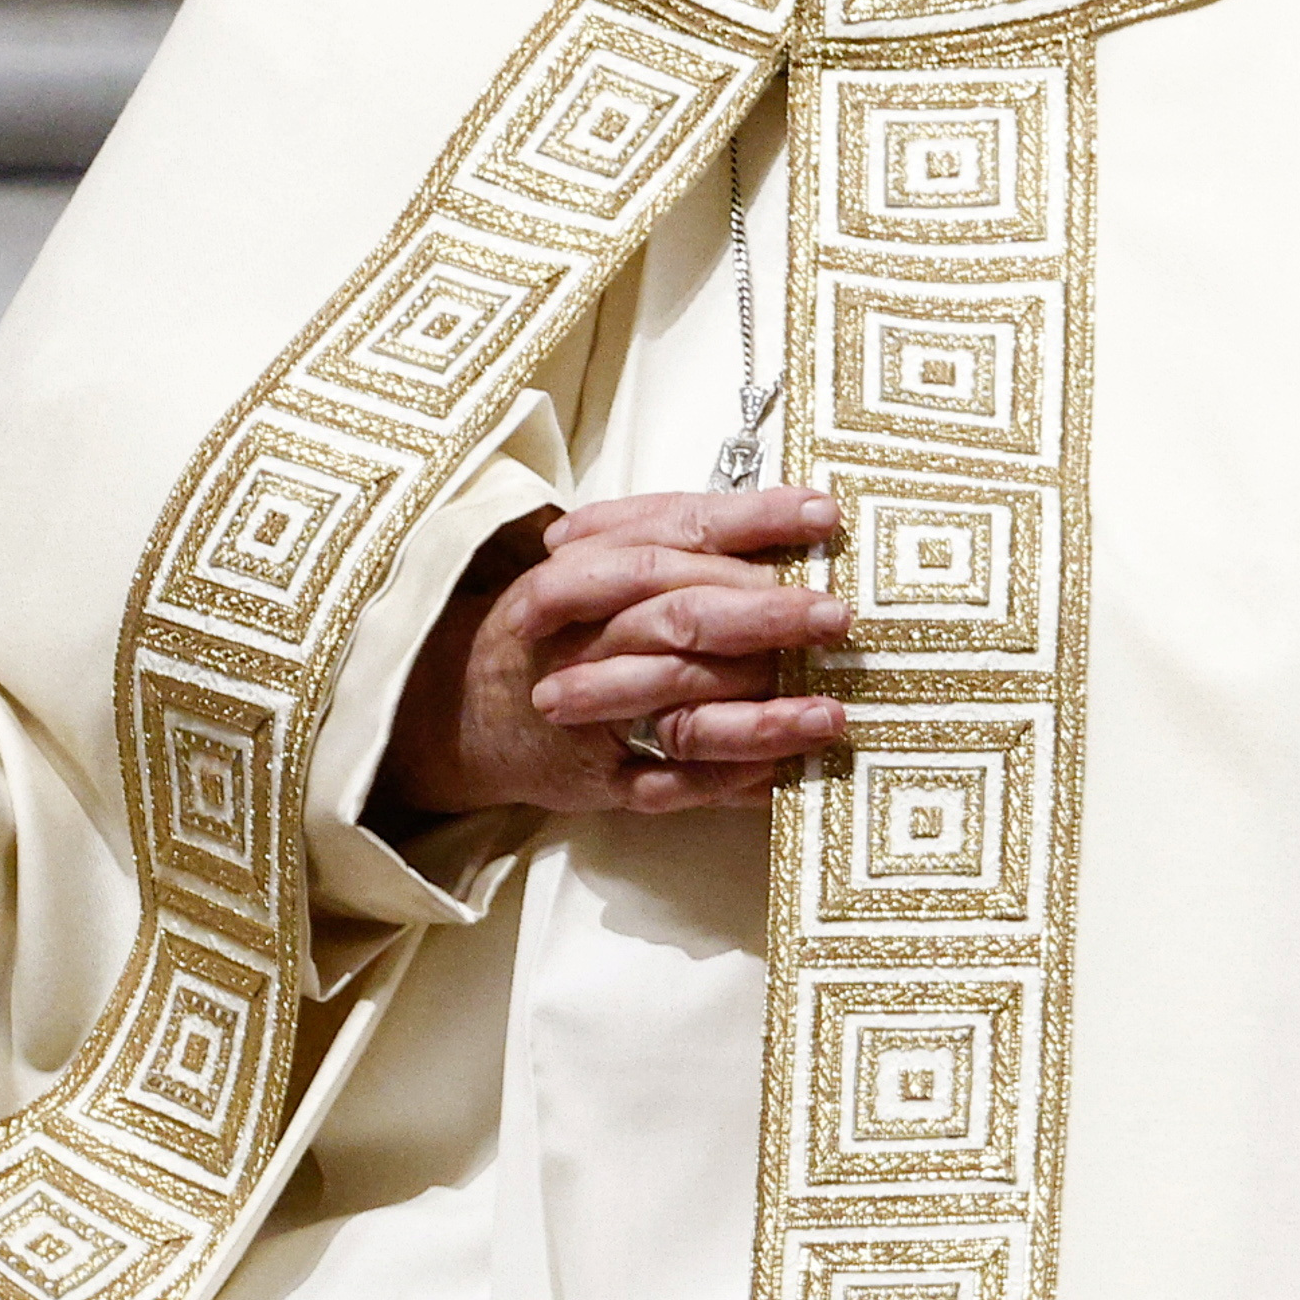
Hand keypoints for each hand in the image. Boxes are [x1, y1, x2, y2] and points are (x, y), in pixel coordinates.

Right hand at [377, 487, 848, 819]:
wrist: (463, 712)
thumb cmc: (557, 626)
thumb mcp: (595, 565)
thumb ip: (677, 540)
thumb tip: (796, 515)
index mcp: (583, 569)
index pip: (675, 533)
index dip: (751, 521)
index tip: (823, 515)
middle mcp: (585, 637)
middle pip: (682, 616)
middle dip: (764, 615)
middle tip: (835, 616)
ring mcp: (592, 714)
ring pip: (681, 708)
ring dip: (760, 714)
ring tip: (829, 713)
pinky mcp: (602, 778)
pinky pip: (675, 784)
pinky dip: (732, 780)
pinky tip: (787, 773)